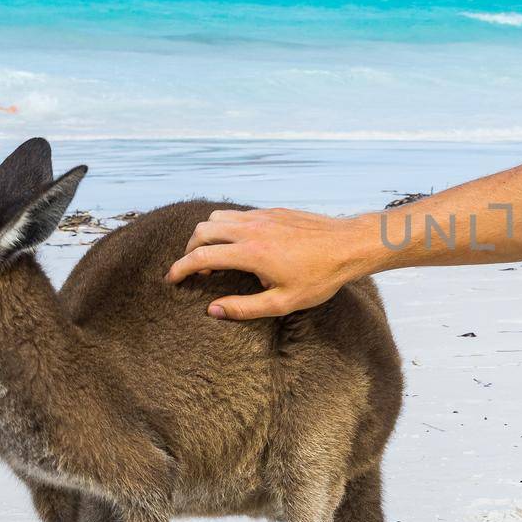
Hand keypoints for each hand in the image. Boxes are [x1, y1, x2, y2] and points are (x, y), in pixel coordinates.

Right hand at [165, 208, 363, 319]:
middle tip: (193, 270)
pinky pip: (239, 214)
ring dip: (207, 235)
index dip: (180, 268)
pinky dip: (227, 227)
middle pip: (202, 230)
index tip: (171, 279)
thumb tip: (212, 310)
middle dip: (189, 250)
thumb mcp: (283, 303)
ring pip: (218, 217)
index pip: (201, 256)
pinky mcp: (273, 211)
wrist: (349, 245)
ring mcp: (262, 216)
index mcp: (251, 253)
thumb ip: (244, 308)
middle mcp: (251, 229)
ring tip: (214, 257)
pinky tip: (238, 245)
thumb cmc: (321, 277)